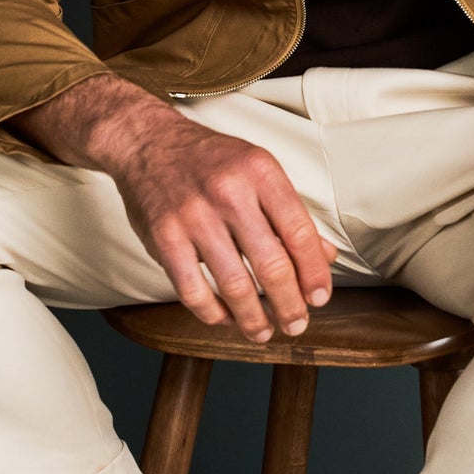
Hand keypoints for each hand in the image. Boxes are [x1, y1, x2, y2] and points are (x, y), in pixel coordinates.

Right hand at [7, 74, 340, 341]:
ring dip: (253, 318)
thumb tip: (325, 258)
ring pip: (234, 284)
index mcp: (260, 172)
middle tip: (297, 324)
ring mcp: (194, 216)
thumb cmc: (211, 160)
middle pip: (271, 265)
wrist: (148, 141)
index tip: (320, 298)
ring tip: (263, 332)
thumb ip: (290, 214)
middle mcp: (229, 192)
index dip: (314, 273)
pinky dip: (212, 313)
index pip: (299, 232)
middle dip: (289, 305)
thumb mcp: (258, 171)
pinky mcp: (164, 237)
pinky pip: (192, 290)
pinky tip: (224, 318)